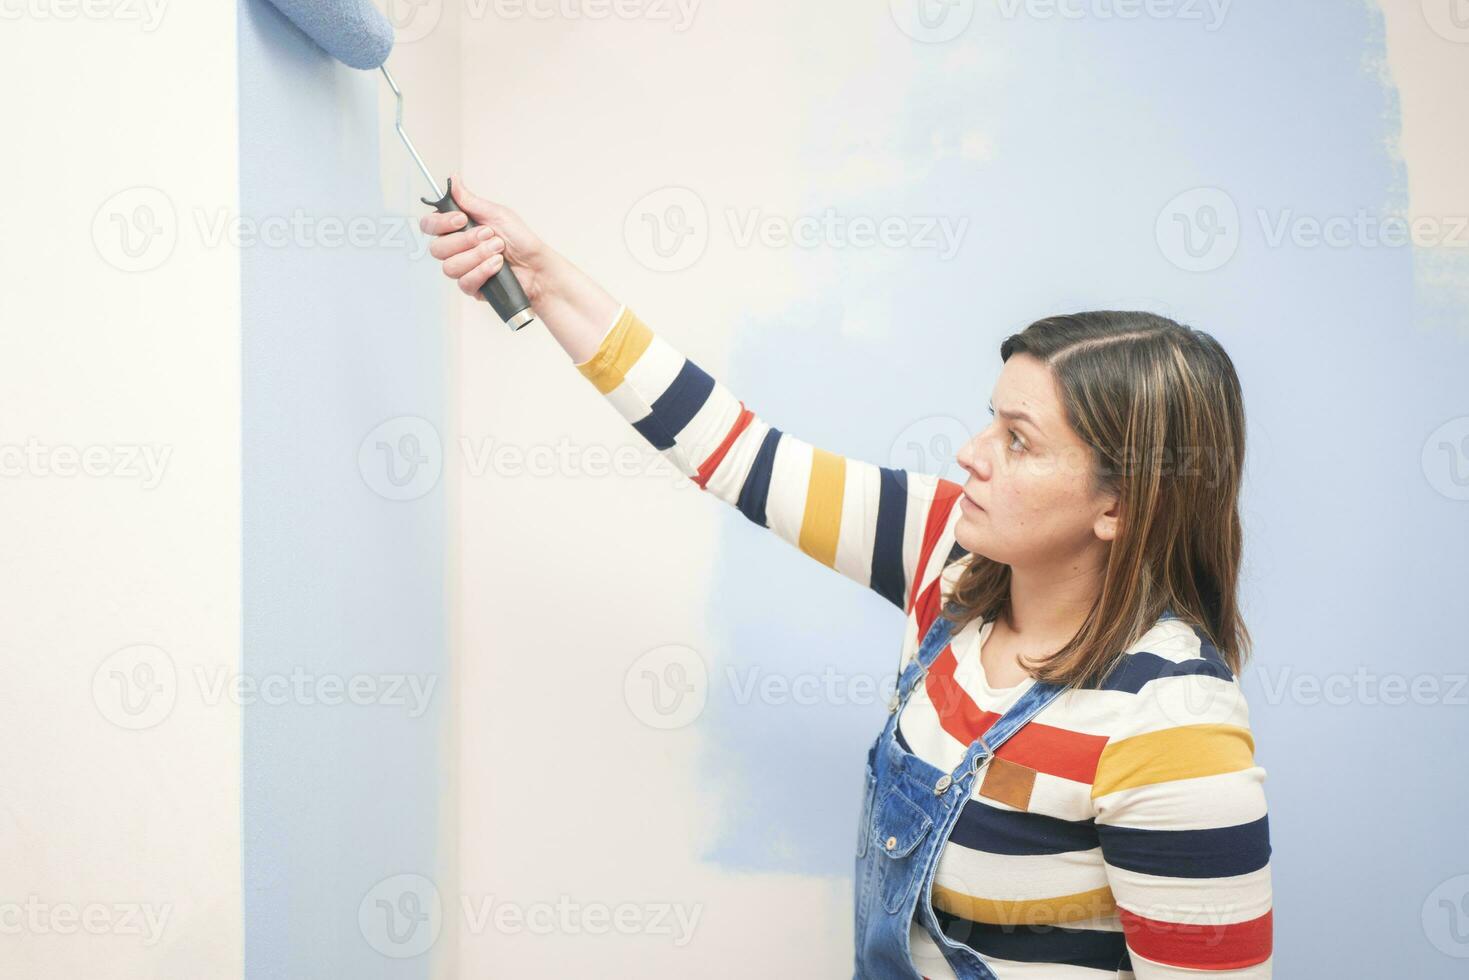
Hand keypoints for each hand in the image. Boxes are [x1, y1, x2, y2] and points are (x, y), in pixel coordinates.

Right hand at [419, 174, 556, 304]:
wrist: (538, 266)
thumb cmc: (520, 239)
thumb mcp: (496, 214)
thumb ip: (470, 200)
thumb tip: (454, 179)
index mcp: (458, 229)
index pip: (430, 226)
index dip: (440, 223)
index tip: (461, 219)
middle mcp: (457, 249)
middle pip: (437, 249)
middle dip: (465, 241)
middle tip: (489, 234)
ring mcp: (463, 269)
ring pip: (450, 267)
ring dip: (477, 256)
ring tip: (498, 250)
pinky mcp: (472, 287)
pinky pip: (464, 282)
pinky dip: (482, 271)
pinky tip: (497, 265)